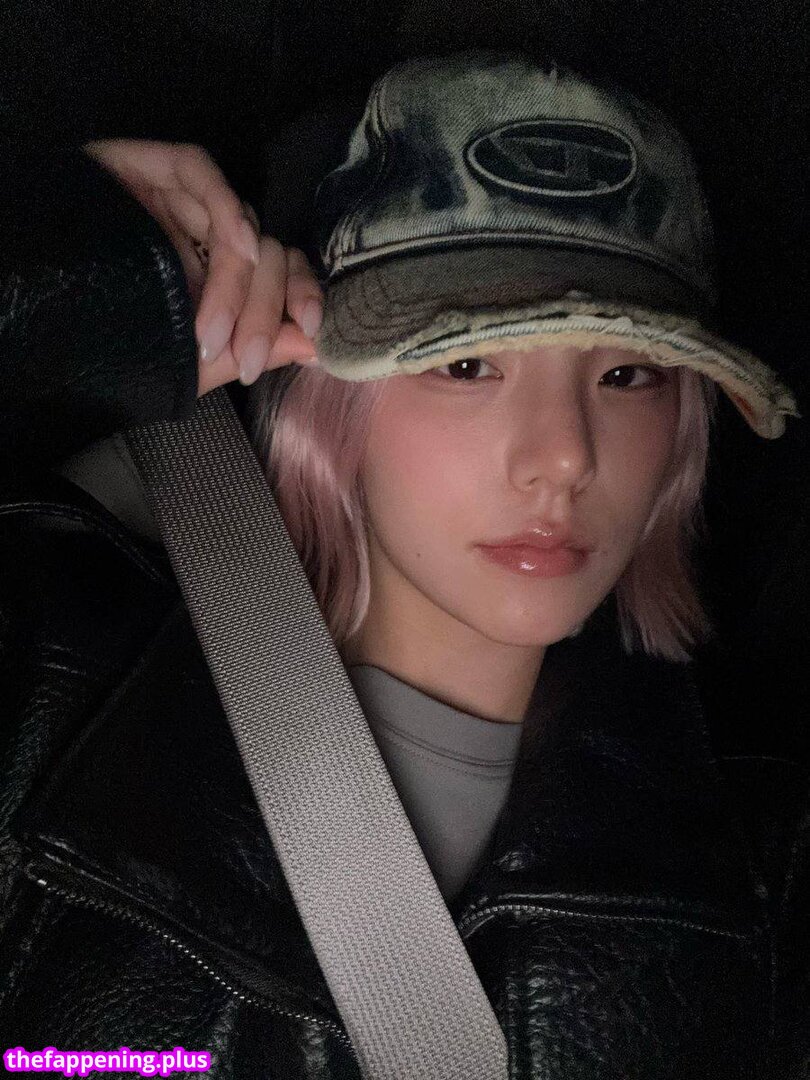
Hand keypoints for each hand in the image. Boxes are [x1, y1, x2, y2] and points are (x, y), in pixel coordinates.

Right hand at [83, 139, 322, 396]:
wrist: (47, 314)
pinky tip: (236, 247)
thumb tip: (317, 346)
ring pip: (240, 222)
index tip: (314, 333)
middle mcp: (214, 233)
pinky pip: (203, 173)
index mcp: (228, 273)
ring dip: (236, 285)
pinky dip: (226, 210)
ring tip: (210, 334)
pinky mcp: (156, 167)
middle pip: (268, 254)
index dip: (305, 295)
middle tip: (242, 360)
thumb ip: (257, 349)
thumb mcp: (197, 359)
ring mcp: (186, 200)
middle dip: (263, 312)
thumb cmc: (122, 338)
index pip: (284, 271)